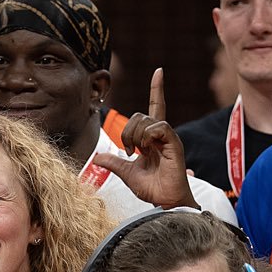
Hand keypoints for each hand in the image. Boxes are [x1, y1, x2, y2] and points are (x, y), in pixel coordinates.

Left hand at [93, 68, 197, 208]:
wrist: (165, 201)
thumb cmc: (151, 187)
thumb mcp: (126, 173)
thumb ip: (113, 162)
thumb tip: (97, 158)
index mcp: (152, 137)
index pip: (156, 106)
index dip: (157, 89)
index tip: (159, 71)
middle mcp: (162, 134)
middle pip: (139, 115)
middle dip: (127, 132)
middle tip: (129, 152)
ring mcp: (169, 138)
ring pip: (146, 120)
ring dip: (135, 137)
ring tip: (139, 153)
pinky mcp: (174, 143)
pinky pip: (159, 127)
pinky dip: (148, 137)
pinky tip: (147, 150)